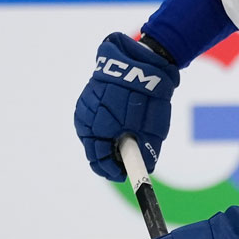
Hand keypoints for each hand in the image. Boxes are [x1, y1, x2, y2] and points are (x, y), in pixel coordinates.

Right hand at [74, 32, 179, 181]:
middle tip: (122, 165)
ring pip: (90, 137)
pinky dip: (100, 129)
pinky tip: (112, 128)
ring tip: (119, 144)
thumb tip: (147, 169)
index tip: (123, 175)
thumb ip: (147, 150)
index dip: (113, 171)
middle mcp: (88, 121)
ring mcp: (84, 110)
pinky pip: (89, 122)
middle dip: (107, 159)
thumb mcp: (154, 127)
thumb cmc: (148, 97)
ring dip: (103, 143)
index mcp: (102, 129)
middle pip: (93, 151)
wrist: (137, 63)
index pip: (101, 160)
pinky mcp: (84, 100)